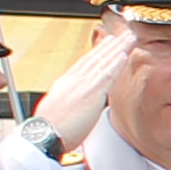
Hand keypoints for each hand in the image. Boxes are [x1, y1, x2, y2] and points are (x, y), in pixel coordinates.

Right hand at [36, 22, 126, 146]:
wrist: (42, 135)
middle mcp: (73, 81)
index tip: (108, 41)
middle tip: (124, 34)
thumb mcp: (56, 107)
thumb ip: (68, 99)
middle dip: (111, 45)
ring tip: (128, 38)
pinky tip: (122, 56)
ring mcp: (82, 86)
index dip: (98, 50)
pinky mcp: (89, 96)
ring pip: (102, 63)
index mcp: (65, 83)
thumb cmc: (48, 129)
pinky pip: (105, 77)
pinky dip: (114, 65)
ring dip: (117, 49)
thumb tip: (74, 100)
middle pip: (95, 58)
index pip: (85, 62)